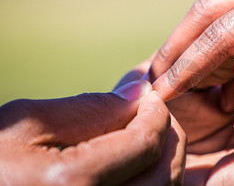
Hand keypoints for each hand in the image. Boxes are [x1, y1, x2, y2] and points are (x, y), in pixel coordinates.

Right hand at [0, 80, 184, 184]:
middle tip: (155, 117)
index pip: (146, 143)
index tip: (150, 98)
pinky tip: (136, 164)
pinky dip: (152, 182)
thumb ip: (90, 109)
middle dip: (169, 139)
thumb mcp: (27, 123)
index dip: (157, 114)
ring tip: (146, 138)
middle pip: (164, 176)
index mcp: (74, 182)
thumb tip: (140, 93)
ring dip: (165, 163)